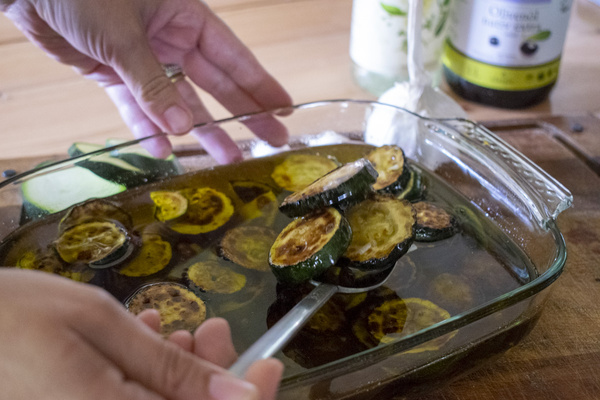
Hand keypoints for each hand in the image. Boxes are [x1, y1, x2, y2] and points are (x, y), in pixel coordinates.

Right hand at [0, 268, 282, 399]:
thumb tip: (241, 396)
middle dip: (214, 380)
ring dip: (182, 375)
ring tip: (173, 328)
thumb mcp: (99, 325)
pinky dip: (153, 380)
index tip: (270, 366)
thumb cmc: (13, 314)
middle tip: (213, 329)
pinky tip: (144, 343)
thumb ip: (169, 369)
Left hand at [1, 0, 291, 161]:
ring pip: (180, 102)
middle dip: (243, 113)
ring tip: (227, 158)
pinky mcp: (115, 76)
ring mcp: (144, 61)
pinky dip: (148, 128)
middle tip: (271, 140)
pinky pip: (138, 108)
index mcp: (186, 17)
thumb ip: (153, 84)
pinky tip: (162, 150)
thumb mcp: (124, 35)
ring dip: (201, 131)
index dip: (260, 84)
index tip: (284, 108)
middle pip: (215, 84)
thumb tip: (183, 128)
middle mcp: (171, 40)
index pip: (233, 56)